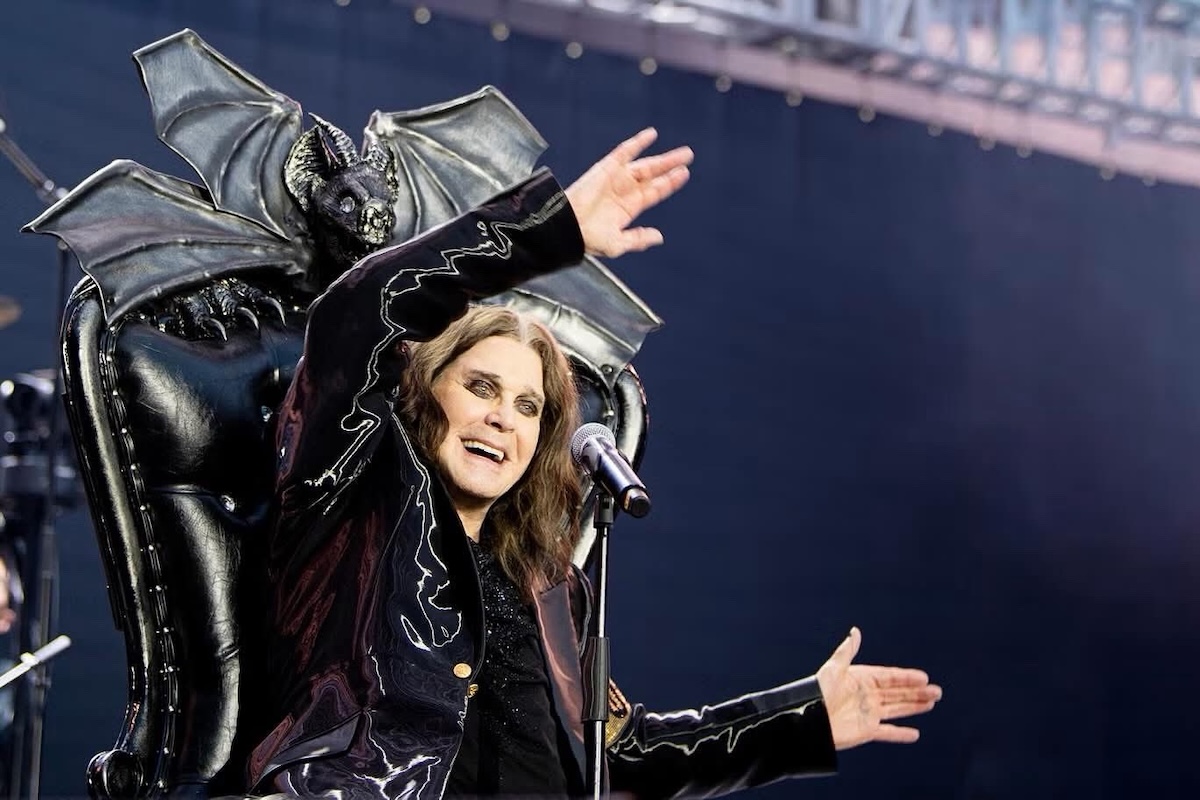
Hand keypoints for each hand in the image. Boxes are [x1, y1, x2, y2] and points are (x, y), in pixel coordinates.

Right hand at [565, 128, 692, 257]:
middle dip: (670, 166)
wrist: (567, 227)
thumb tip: (659, 237)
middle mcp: (625, 190)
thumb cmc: (588, 239)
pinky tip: (652, 135)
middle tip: (688, 156)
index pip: (654, 192)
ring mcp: (616, 178)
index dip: (670, 183)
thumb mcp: (618, 243)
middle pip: (653, 175)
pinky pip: (624, 152)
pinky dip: (637, 143)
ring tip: (682, 152)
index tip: (684, 174)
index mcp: (629, 207)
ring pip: (644, 163)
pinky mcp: (606, 168)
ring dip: (663, 158)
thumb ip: (638, 239)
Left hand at [815, 627, 941, 749]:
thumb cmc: (819, 692)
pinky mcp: (867, 730)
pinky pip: (888, 732)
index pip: (890, 677)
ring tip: (932, 703)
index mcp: (861, 679)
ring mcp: (869, 713)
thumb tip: (855, 631)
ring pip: (897, 709)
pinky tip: (915, 734)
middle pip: (898, 693)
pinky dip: (901, 734)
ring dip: (914, 706)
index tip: (924, 677)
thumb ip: (847, 651)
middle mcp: (868, 696)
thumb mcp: (834, 668)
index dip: (907, 677)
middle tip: (937, 692)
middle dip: (917, 692)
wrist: (809, 719)